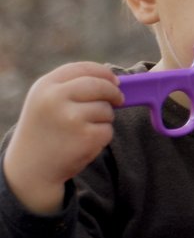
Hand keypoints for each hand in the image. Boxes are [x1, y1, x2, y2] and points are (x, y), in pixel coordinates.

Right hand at [3, 62, 121, 214]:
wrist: (31, 168)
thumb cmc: (44, 132)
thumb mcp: (45, 102)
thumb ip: (71, 87)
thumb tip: (111, 80)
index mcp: (45, 86)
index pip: (82, 68)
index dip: (103, 72)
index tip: (113, 79)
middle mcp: (56, 98)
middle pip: (100, 85)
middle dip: (113, 92)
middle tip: (119, 99)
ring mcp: (72, 117)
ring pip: (106, 109)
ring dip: (104, 119)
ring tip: (83, 130)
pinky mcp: (86, 136)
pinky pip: (108, 129)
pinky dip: (102, 136)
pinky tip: (84, 143)